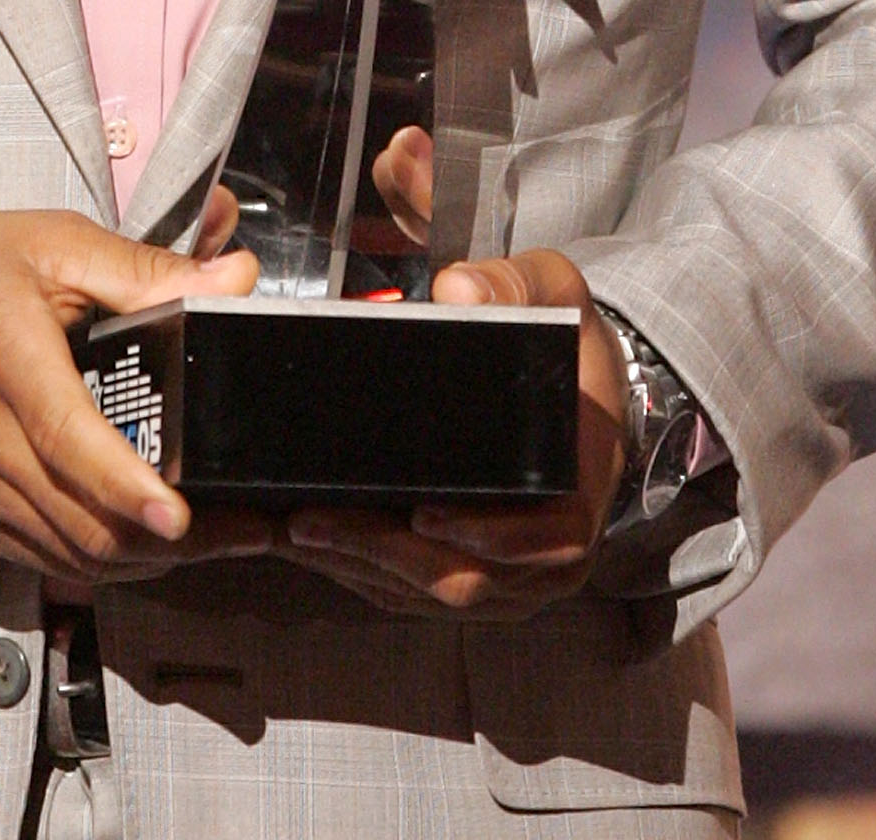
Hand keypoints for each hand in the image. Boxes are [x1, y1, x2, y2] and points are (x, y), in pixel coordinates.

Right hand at [0, 201, 267, 583]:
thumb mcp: (50, 245)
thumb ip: (145, 270)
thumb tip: (236, 281)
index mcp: (7, 356)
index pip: (68, 438)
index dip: (126, 486)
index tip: (179, 515)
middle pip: (81, 519)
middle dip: (170, 541)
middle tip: (245, 528)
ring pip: (68, 553)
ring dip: (143, 559)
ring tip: (213, 538)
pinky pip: (40, 557)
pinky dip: (98, 560)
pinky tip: (141, 541)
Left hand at [278, 130, 625, 619]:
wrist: (586, 394)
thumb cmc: (569, 350)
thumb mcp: (558, 295)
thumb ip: (514, 282)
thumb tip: (458, 288)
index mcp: (579, 494)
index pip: (539, 539)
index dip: (483, 538)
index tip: (421, 515)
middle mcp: (549, 552)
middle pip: (466, 578)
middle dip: (385, 555)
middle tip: (310, 521)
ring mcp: (512, 578)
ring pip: (429, 593)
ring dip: (358, 567)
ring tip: (289, 530)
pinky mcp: (478, 582)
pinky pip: (416, 592)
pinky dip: (360, 572)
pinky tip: (308, 544)